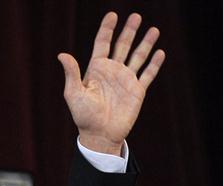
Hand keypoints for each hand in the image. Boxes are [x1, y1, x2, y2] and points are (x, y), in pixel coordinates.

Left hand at [58, 12, 165, 154]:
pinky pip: (148, 74)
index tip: (113, 15)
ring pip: (138, 56)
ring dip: (146, 43)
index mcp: (96, 69)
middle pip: (122, 45)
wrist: (100, 135)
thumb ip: (72, 73)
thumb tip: (62, 54)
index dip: (107, 29)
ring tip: (153, 29)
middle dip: (129, 31)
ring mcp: (126, 80)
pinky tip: (160, 52)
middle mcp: (112, 71)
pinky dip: (155, 64)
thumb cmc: (84, 116)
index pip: (103, 43)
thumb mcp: (74, 94)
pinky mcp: (137, 91)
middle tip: (136, 16)